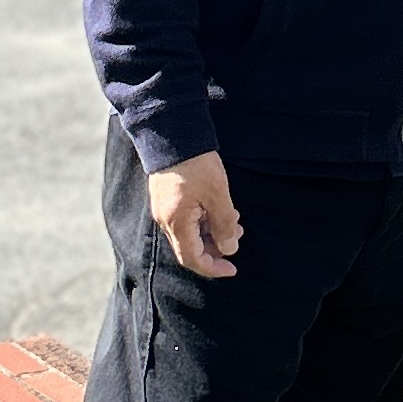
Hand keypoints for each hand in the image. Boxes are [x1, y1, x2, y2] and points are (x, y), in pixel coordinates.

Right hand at [147, 152, 243, 279]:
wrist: (172, 133)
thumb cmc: (196, 163)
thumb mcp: (217, 195)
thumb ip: (224, 224)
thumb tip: (229, 248)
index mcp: (176, 223)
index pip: (193, 259)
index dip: (213, 268)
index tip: (232, 268)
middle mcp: (166, 220)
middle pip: (190, 248)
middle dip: (216, 247)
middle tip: (238, 235)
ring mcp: (164, 208)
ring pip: (189, 232)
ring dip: (212, 231)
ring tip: (234, 218)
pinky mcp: (166, 197)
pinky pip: (185, 219)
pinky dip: (204, 220)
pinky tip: (219, 208)